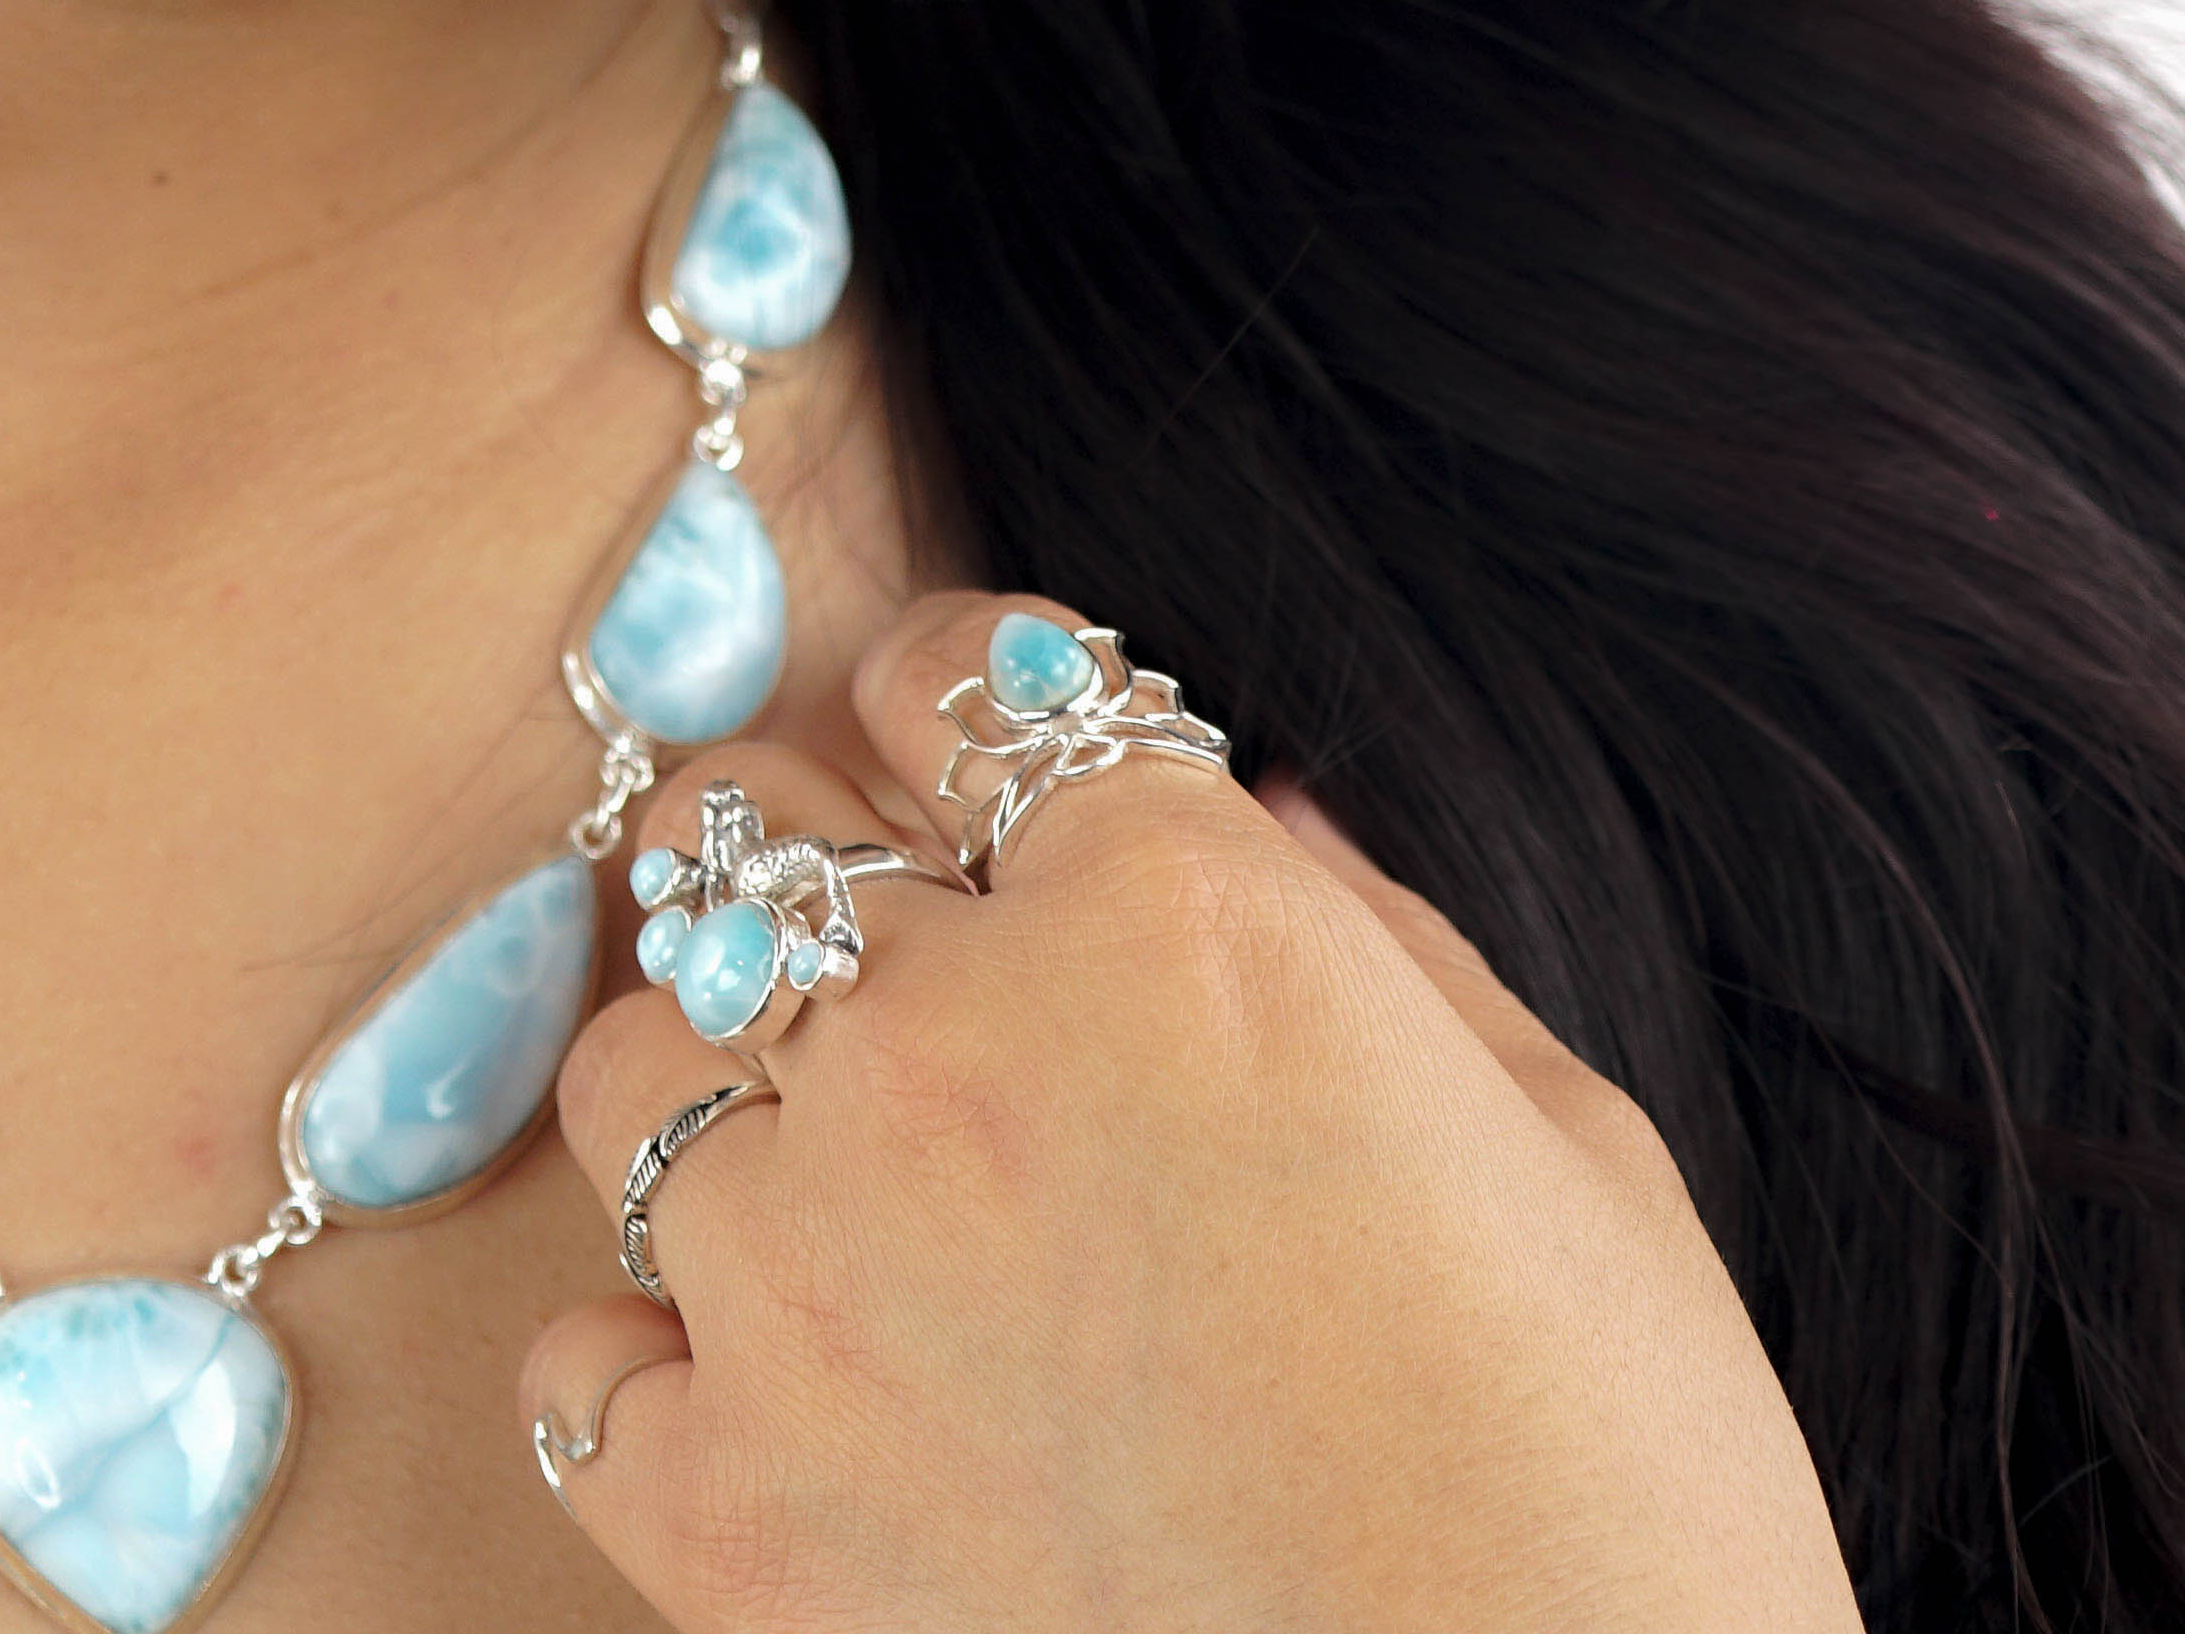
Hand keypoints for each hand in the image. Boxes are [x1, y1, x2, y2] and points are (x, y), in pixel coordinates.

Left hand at [519, 589, 1854, 1633]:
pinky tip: (776, 1399)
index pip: (955, 672)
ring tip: (838, 1193)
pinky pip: (577, 1367)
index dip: (964, 706)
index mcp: (1169, 907)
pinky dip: (650, 1370)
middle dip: (811, 867)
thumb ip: (1378, 938)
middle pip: (745, 832)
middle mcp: (950, 1044)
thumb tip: (1255, 808)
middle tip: (890, 966)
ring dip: (722, 1100)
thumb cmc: (1608, 1503)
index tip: (978, 769)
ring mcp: (811, 1276)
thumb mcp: (1562, 1147)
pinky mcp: (734, 1512)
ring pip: (629, 1068)